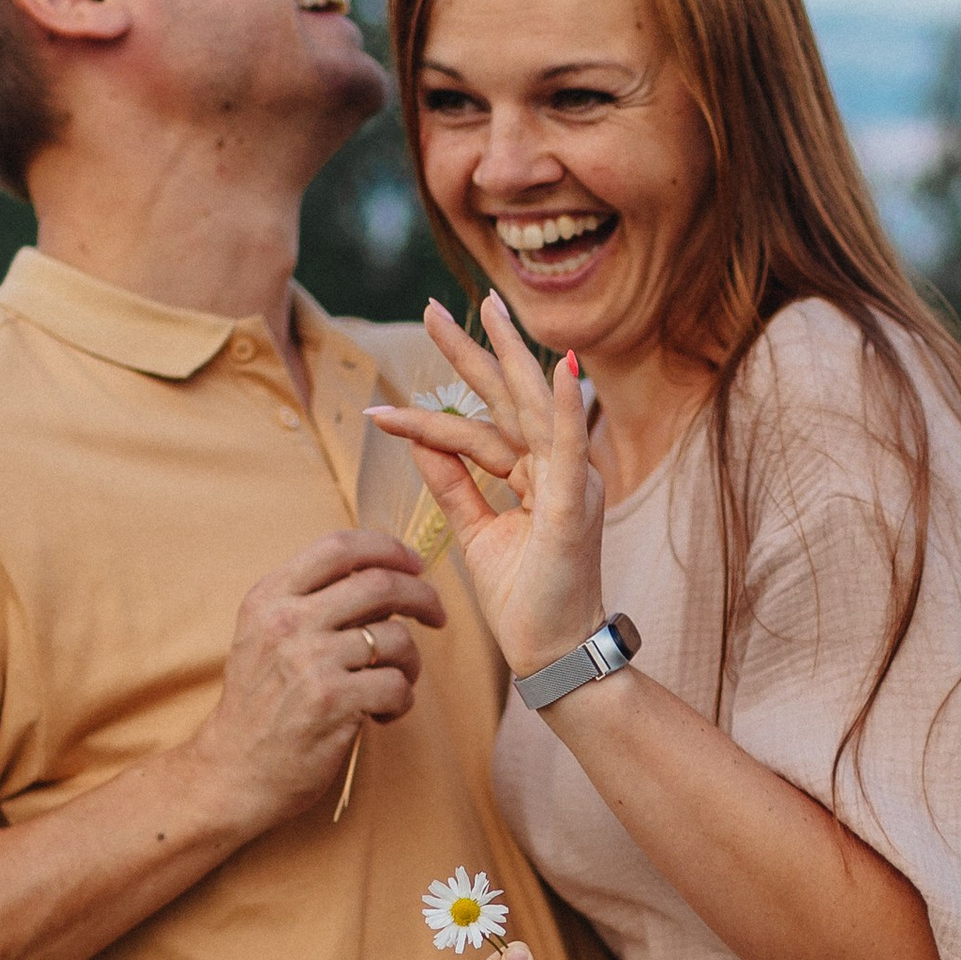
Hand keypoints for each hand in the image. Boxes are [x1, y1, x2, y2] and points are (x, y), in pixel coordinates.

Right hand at [198, 529, 445, 835]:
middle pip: (379, 584)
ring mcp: (309, 662)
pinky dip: (401, 701)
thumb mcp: (263, 637)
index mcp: (270, 598)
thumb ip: (308, 602)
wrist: (232, 772)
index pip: (339, 546)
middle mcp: (287, 623)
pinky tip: (382, 715)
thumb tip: (381, 577)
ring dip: (411, 662)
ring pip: (397, 638)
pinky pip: (397, 686)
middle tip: (436, 615)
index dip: (387, 548)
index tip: (413, 564)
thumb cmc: (259, 705)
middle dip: (422, 596)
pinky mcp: (332, 703)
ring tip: (396, 683)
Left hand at [365, 295, 608, 679]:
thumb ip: (452, 484)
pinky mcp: (575, 508)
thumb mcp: (476, 533)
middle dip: (473, 350)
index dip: (437, 406)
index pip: (482, 425)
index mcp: (535, 475)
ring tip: (488, 310)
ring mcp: (570, 485)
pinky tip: (563, 369)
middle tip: (433, 306)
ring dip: (510, 358)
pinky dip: (567, 409)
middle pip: (509, 398)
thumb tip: (420, 437)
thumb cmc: (524, 599)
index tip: (385, 401)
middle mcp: (557, 470)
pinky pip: (570, 450)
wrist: (552, 653)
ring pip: (531, 410)